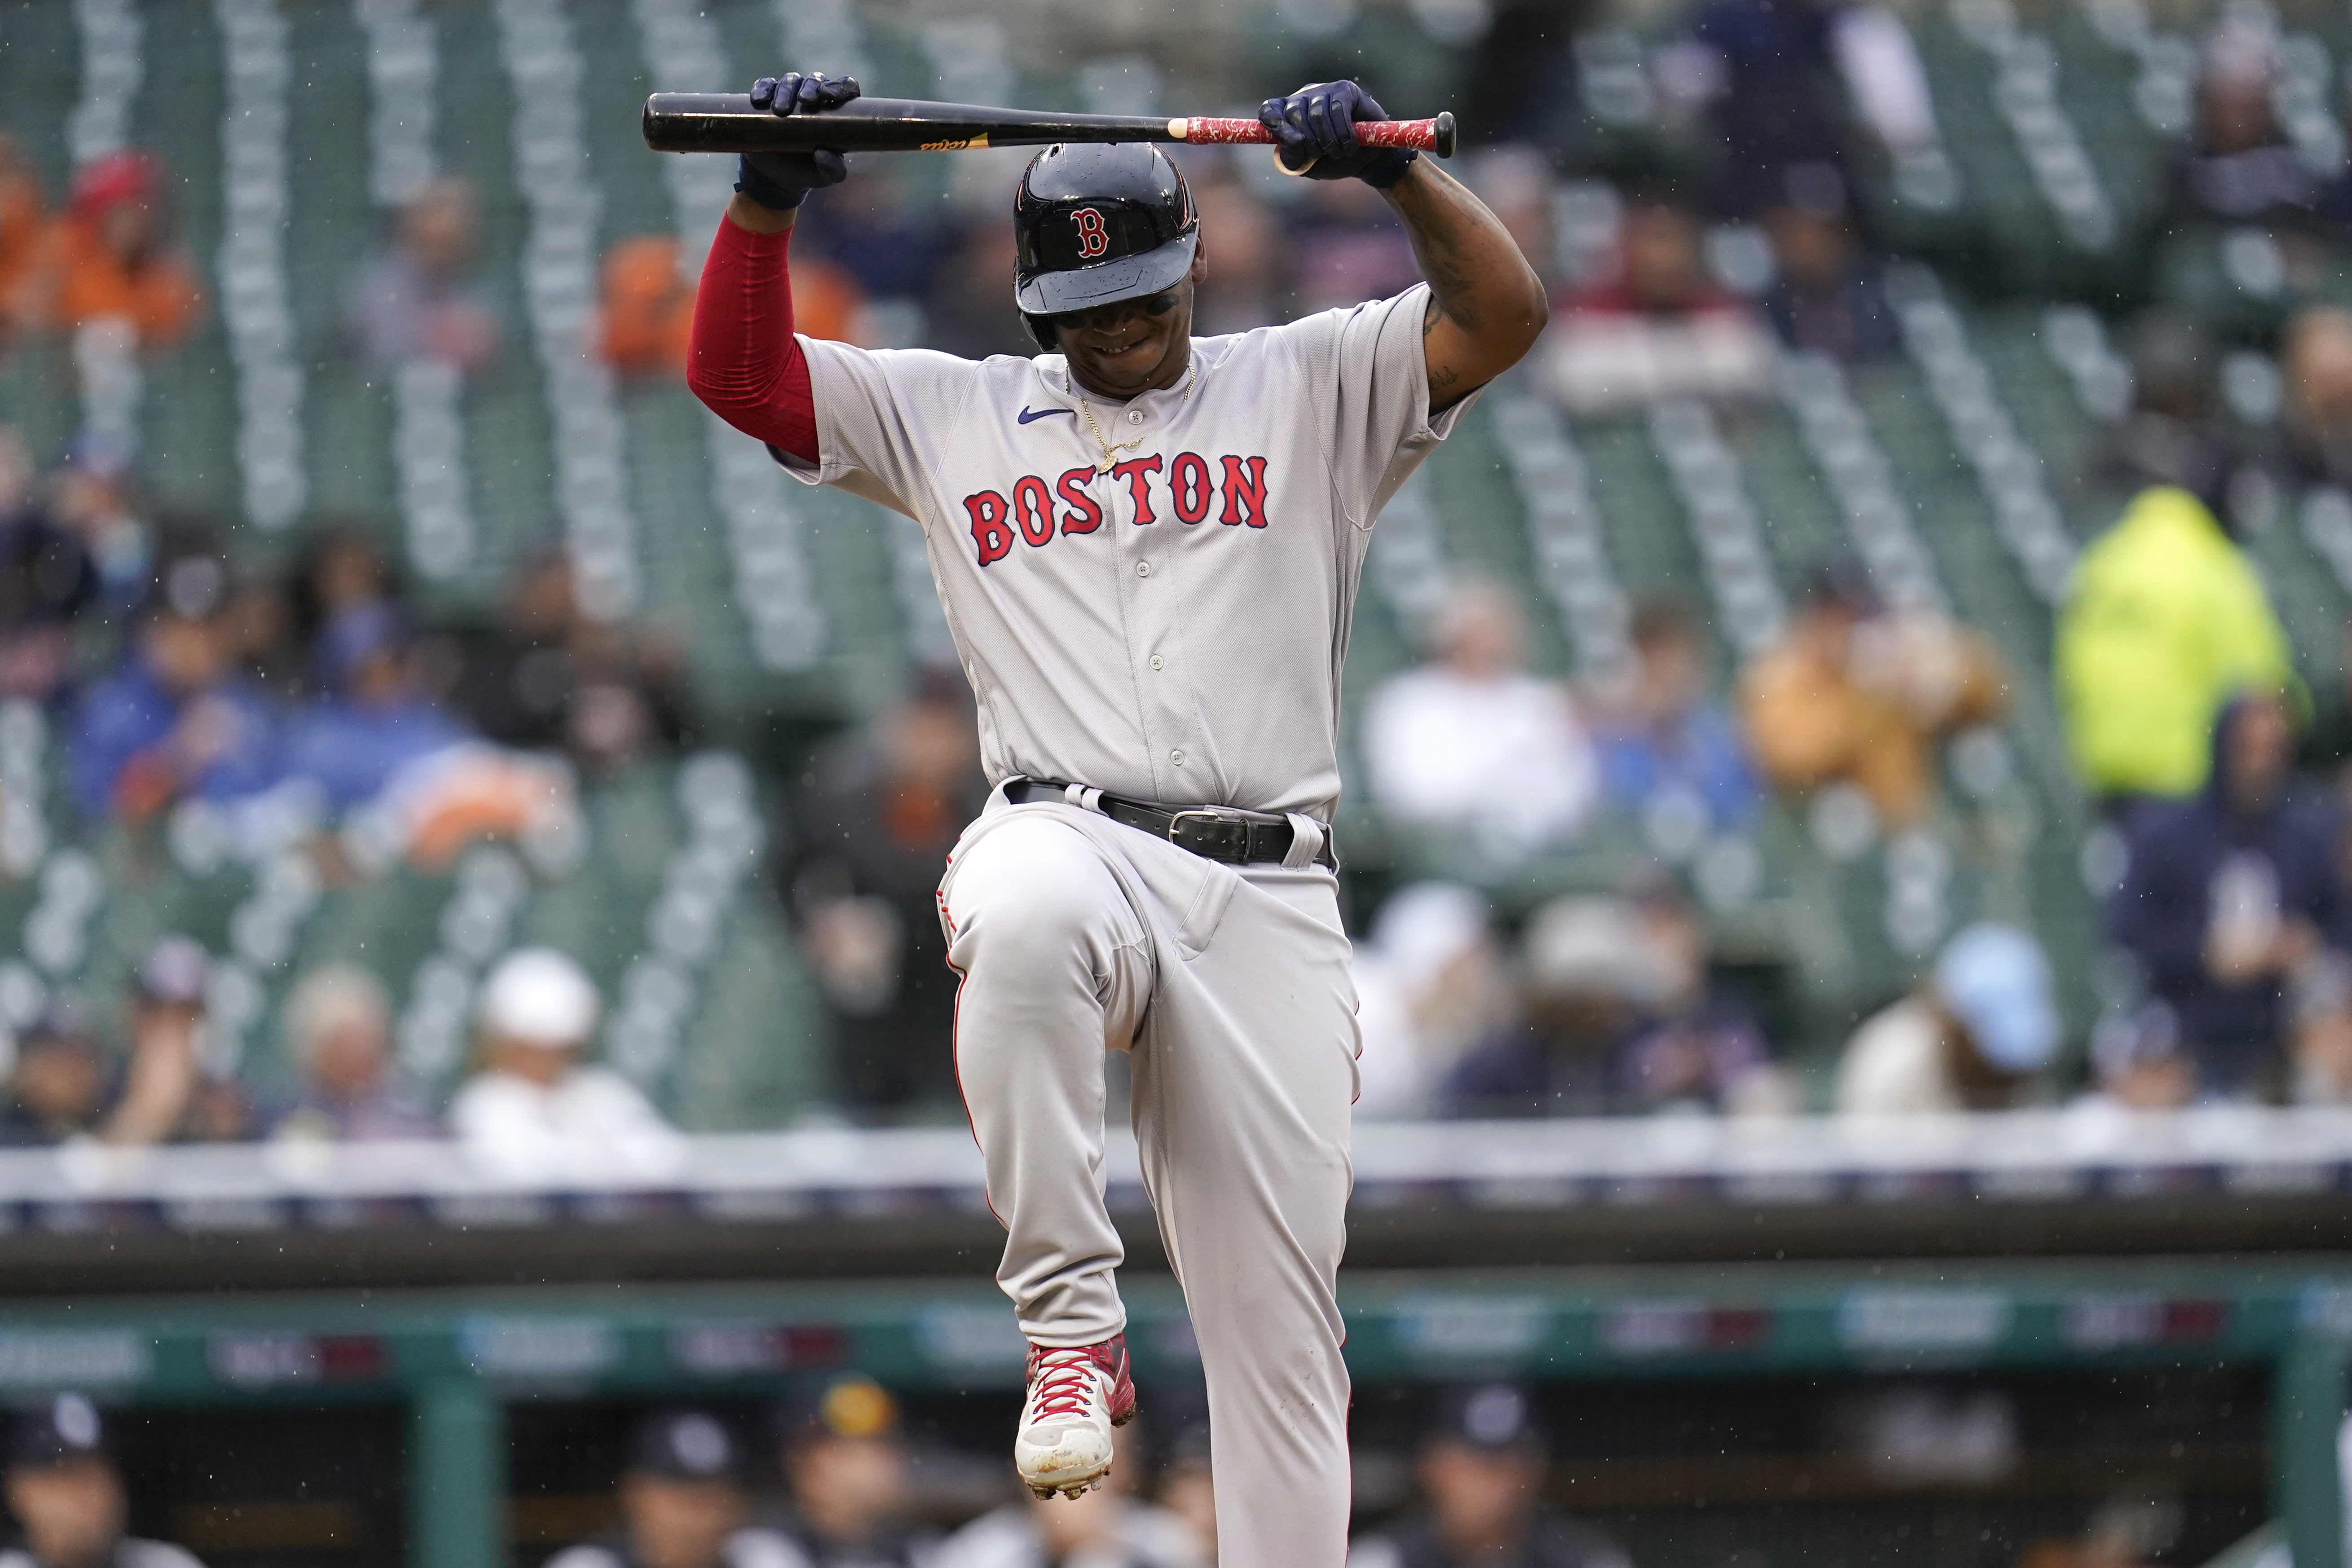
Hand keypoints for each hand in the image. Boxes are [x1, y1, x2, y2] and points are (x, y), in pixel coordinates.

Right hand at [736, 72, 859, 210]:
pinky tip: (759, 100)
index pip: (844, 88)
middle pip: (815, 80)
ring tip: (780, 110)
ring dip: (785, 90)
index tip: (830, 96)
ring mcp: (789, 95)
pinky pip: (764, 85)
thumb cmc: (806, 171)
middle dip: (811, 87)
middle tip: (805, 101)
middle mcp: (813, 97)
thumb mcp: (824, 177)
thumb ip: (833, 170)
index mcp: (834, 110)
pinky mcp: (767, 98)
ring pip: (790, 80)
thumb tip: (824, 153)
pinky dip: (762, 89)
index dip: (840, 87)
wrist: (774, 177)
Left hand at [1258, 80, 1417, 187]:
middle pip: (1293, 113)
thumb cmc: (1333, 161)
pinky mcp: (1346, 90)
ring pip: (1317, 113)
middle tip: (1322, 154)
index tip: (1293, 142)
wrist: (1366, 160)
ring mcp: (1325, 90)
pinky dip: (1344, 134)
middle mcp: (1303, 97)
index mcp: (1287, 115)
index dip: (1275, 125)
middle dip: (1308, 141)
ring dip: (1328, 141)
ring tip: (1338, 153)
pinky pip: (1338, 110)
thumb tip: (1291, 144)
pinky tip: (1350, 145)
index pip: (1269, 110)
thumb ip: (1293, 158)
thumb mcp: (1309, 165)